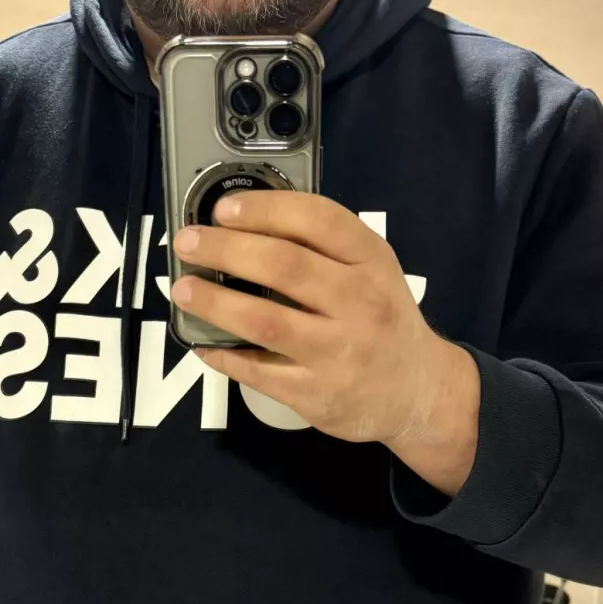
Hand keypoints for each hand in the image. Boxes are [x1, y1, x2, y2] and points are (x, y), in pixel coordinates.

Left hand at [171, 192, 479, 494]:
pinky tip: (202, 341)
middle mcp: (360, 303)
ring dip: (214, 302)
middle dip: (225, 249)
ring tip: (183, 290)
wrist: (419, 392)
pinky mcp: (318, 395)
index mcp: (372, 261)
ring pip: (264, 320)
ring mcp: (340, 352)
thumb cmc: (383, 320)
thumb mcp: (373, 271)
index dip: (265, 209)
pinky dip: (223, 354)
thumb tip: (246, 223)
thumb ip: (324, 246)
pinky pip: (258, 372)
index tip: (224, 209)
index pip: (319, 220)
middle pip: (284, 266)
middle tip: (188, 242)